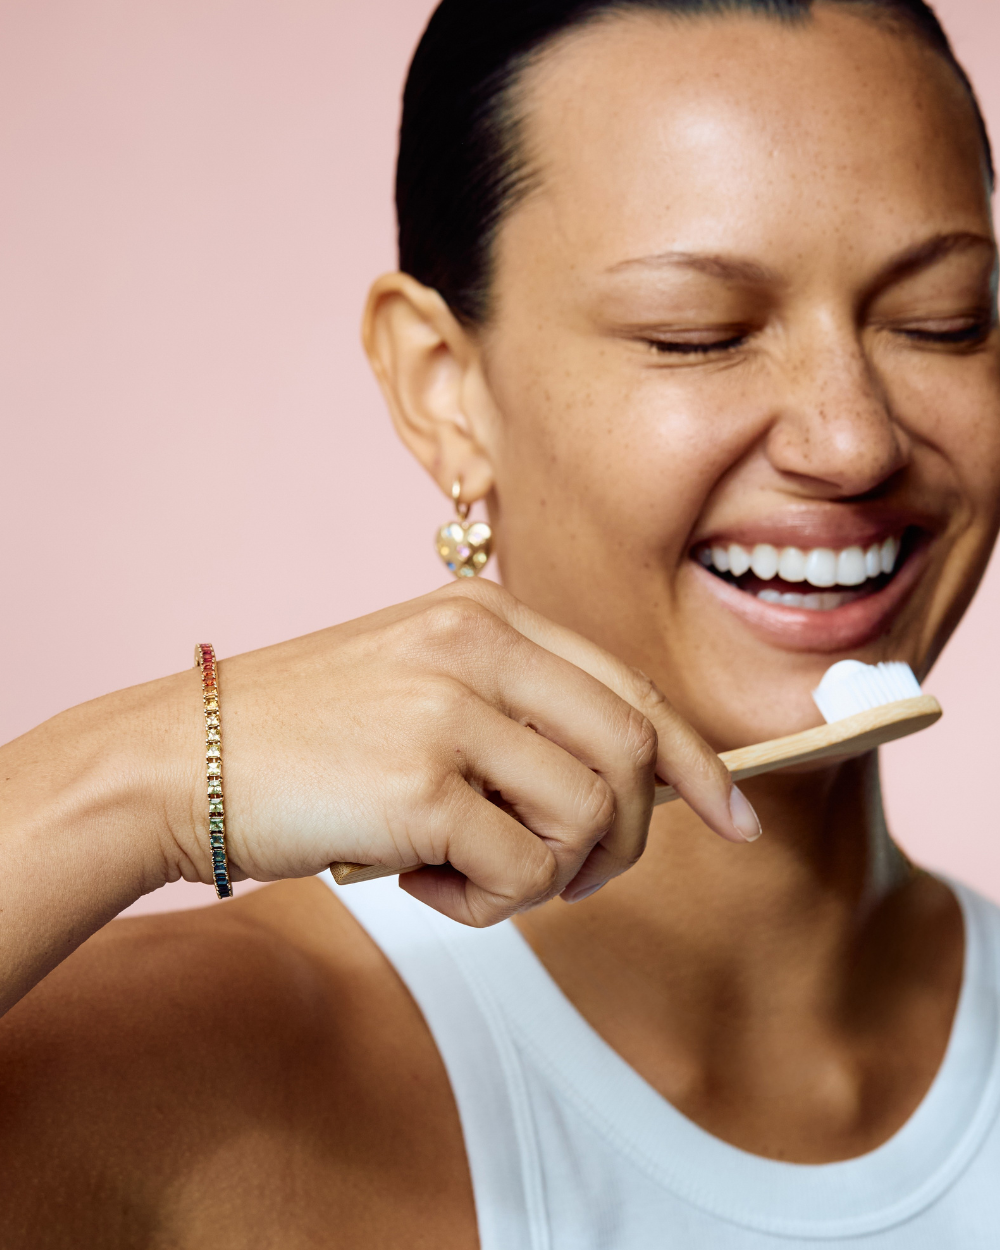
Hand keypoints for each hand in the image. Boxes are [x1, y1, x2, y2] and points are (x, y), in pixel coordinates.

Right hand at [166, 580, 759, 924]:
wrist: (187, 755)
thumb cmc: (312, 736)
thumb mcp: (424, 686)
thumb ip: (519, 714)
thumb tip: (628, 789)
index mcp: (487, 613)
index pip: (633, 689)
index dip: (699, 763)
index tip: (736, 819)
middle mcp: (478, 646)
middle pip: (633, 754)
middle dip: (628, 838)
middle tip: (575, 878)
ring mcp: (449, 710)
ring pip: (587, 820)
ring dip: (545, 876)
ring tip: (468, 873)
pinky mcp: (419, 785)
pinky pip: (520, 872)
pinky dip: (491, 902)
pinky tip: (428, 883)